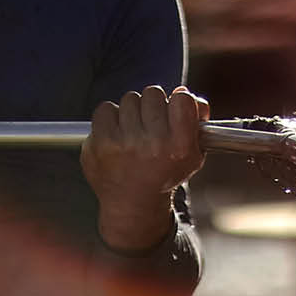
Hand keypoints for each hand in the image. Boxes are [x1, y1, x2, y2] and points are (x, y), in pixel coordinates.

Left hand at [81, 85, 208, 252]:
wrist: (132, 204)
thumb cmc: (164, 174)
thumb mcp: (192, 154)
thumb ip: (195, 120)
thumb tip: (184, 91)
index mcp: (180, 147)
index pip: (182, 99)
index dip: (178, 100)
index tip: (174, 109)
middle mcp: (153, 145)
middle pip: (153, 94)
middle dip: (153, 105)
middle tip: (151, 123)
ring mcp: (125, 144)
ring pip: (129, 99)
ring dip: (132, 111)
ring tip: (133, 131)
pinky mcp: (100, 144)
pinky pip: (106, 109)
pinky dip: (110, 117)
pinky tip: (116, 133)